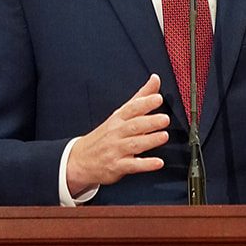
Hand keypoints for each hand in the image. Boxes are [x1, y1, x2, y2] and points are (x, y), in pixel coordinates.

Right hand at [66, 74, 168, 195]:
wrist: (80, 159)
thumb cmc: (105, 135)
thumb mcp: (120, 114)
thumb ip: (140, 97)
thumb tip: (155, 79)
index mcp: (118, 119)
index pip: (131, 108)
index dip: (144, 103)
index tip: (157, 98)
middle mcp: (117, 133)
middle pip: (134, 125)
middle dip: (149, 122)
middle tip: (165, 119)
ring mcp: (116, 150)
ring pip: (134, 144)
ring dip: (149, 141)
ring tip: (163, 136)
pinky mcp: (117, 166)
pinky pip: (132, 165)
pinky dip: (145, 164)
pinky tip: (158, 162)